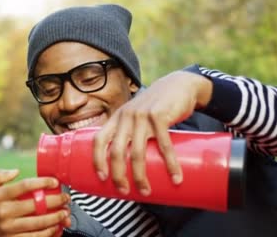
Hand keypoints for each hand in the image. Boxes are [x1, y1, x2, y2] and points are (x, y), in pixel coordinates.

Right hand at [0, 169, 69, 236]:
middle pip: (34, 206)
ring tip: (65, 212)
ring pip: (37, 224)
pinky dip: (48, 233)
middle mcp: (3, 212)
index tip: (54, 182)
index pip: (24, 186)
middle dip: (54, 201)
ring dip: (54, 218)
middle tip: (65, 197)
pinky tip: (56, 227)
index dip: (42, 183)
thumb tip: (16, 171)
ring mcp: (8, 228)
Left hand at [93, 71, 212, 195]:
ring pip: (137, 152)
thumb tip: (127, 162)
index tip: (102, 178)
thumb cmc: (156, 107)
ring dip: (140, 176)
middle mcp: (126, 117)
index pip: (99, 139)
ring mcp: (142, 116)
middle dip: (118, 175)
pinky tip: (175, 177)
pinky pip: (164, 145)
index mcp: (117, 118)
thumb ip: (130, 132)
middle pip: (116, 151)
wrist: (179, 85)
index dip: (97, 160)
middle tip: (124, 191)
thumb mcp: (137, 115)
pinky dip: (170, 164)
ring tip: (146, 191)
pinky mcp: (160, 116)